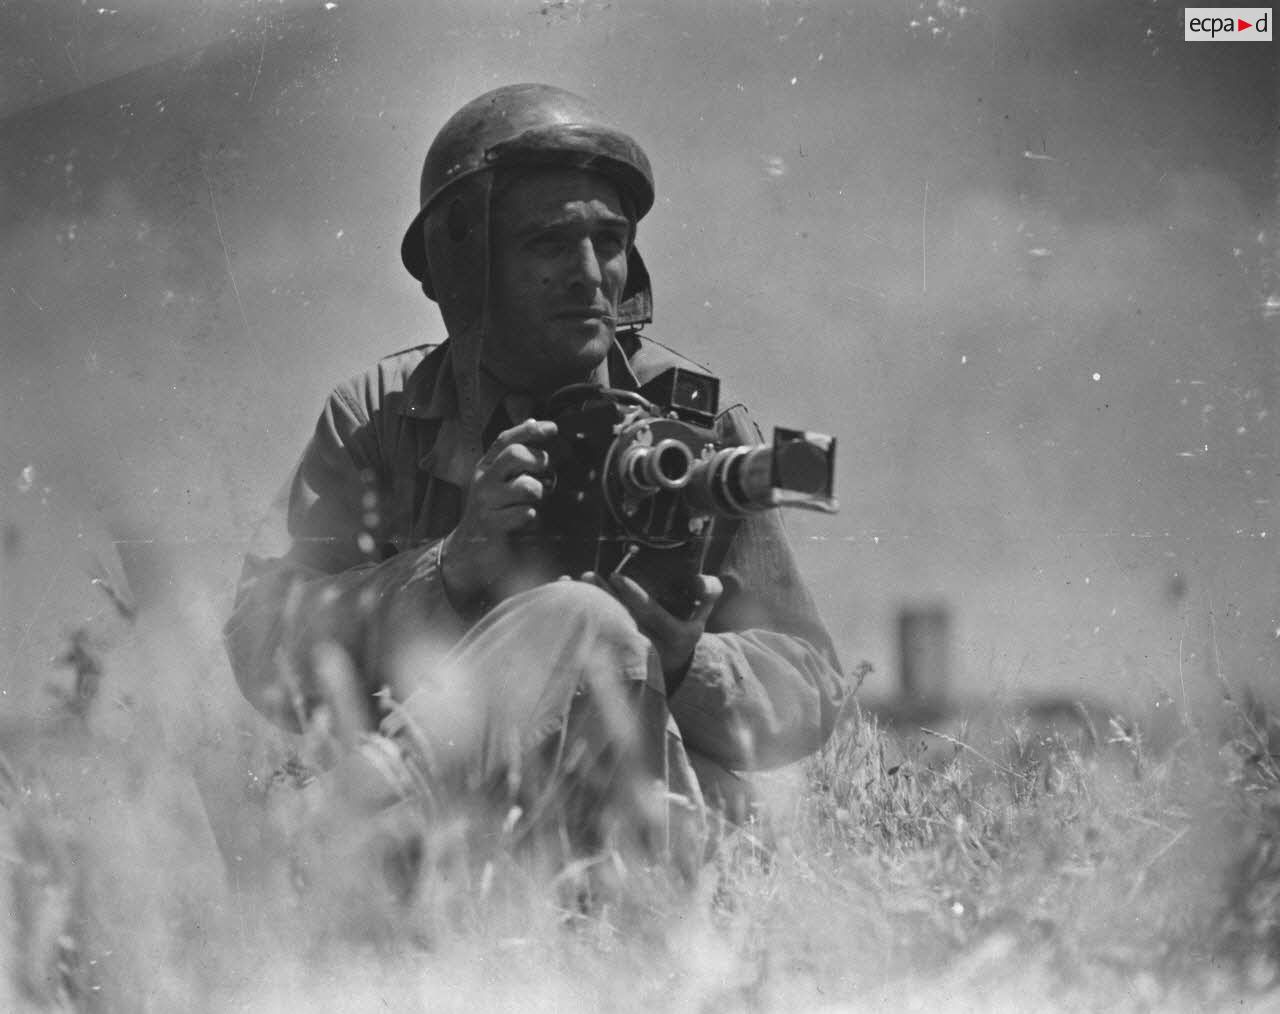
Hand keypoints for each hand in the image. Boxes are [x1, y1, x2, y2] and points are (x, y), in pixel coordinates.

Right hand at [441, 418, 557, 605]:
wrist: (467, 551)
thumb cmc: (491, 511)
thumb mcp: (500, 479)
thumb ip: (515, 456)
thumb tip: (533, 422)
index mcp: (487, 466)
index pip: (506, 439)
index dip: (529, 430)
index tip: (553, 428)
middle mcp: (484, 480)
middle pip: (515, 454)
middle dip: (538, 460)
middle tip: (545, 472)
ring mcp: (486, 502)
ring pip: (525, 485)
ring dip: (538, 491)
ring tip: (535, 501)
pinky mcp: (491, 524)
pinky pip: (523, 513)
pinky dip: (531, 515)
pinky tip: (527, 518)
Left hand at [582, 571, 722, 678]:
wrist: (672, 667)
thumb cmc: (684, 632)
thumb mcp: (701, 615)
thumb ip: (706, 593)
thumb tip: (700, 578)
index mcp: (673, 636)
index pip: (650, 613)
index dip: (633, 595)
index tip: (617, 576)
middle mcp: (650, 646)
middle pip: (622, 619)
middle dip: (604, 597)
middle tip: (590, 575)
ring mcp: (630, 653)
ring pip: (604, 627)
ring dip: (588, 605)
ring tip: (574, 582)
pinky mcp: (612, 655)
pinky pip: (592, 635)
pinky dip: (578, 618)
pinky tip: (565, 597)